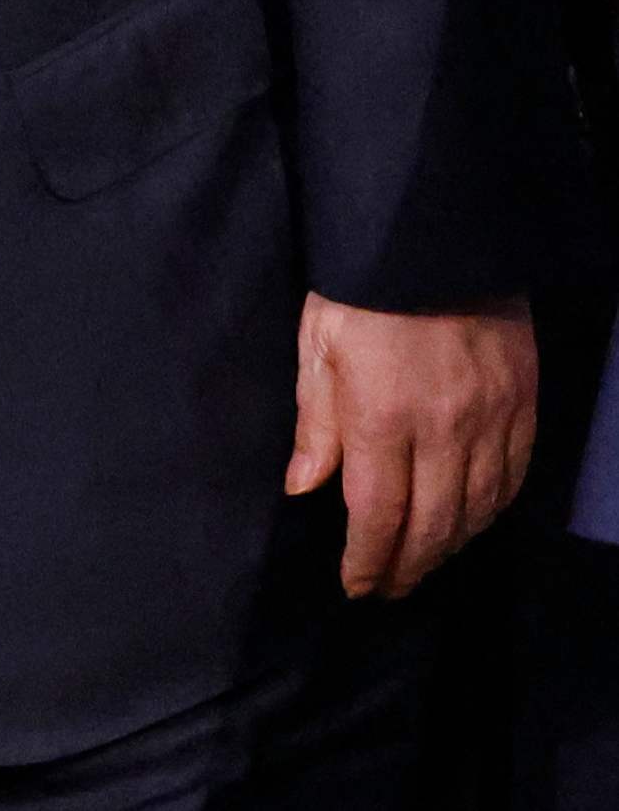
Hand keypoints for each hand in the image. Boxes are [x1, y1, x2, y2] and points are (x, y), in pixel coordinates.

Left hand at [288, 292, 536, 596]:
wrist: (432, 237)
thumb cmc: (360, 289)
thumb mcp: (317, 346)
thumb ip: (315, 423)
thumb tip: (304, 487)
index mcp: (383, 417)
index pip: (379, 514)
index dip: (368, 560)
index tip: (357, 586)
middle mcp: (445, 430)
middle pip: (433, 524)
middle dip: (408, 566)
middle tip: (389, 590)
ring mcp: (492, 419)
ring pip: (478, 509)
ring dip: (449, 546)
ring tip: (423, 563)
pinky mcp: (523, 405)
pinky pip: (513, 477)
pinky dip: (491, 511)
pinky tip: (471, 521)